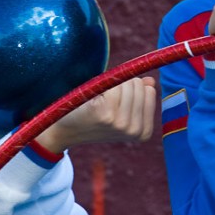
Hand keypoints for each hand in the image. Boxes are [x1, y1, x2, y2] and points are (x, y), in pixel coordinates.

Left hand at [35, 77, 157, 153]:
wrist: (63, 128)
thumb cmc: (91, 115)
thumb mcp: (120, 110)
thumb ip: (137, 96)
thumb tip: (151, 81)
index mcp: (143, 132)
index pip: (150, 92)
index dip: (132, 91)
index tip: (117, 104)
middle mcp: (135, 130)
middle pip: (140, 87)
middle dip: (122, 87)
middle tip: (105, 102)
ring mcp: (121, 124)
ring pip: (129, 83)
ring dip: (112, 85)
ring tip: (98, 101)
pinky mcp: (106, 114)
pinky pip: (115, 85)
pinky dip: (103, 85)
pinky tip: (93, 99)